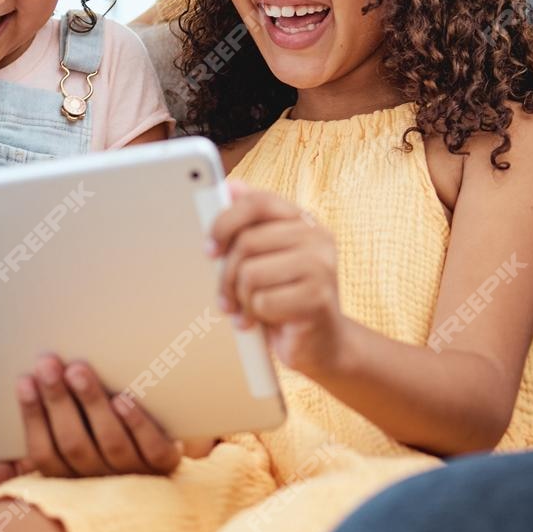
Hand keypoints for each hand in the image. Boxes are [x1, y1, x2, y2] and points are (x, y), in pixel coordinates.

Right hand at [0, 354, 213, 488]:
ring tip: (79, 369)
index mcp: (70, 481)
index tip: (23, 380)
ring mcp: (135, 474)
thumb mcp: (57, 460)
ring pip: (111, 444)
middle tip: (47, 362)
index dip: (32, 417)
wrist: (159, 466)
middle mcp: (100, 481)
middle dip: (58, 402)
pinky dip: (138, 424)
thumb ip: (18, 465)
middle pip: (74, 445)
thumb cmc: (96, 454)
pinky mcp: (166, 464)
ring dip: (92, 404)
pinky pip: (153, 448)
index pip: (43, 455)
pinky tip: (123, 400)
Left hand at [210, 183, 348, 376]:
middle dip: (228, 276)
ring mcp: (322, 266)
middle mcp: (317, 237)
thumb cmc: (288, 299)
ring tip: (252, 310)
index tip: (209, 248)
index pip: (257, 202)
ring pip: (250, 273)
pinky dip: (257, 316)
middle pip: (246, 242)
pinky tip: (270, 321)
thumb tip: (232, 186)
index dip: (225, 222)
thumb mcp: (265, 259)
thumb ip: (250, 225)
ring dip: (243, 300)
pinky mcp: (318, 296)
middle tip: (228, 297)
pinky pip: (262, 301)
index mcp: (304, 221)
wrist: (323, 344)